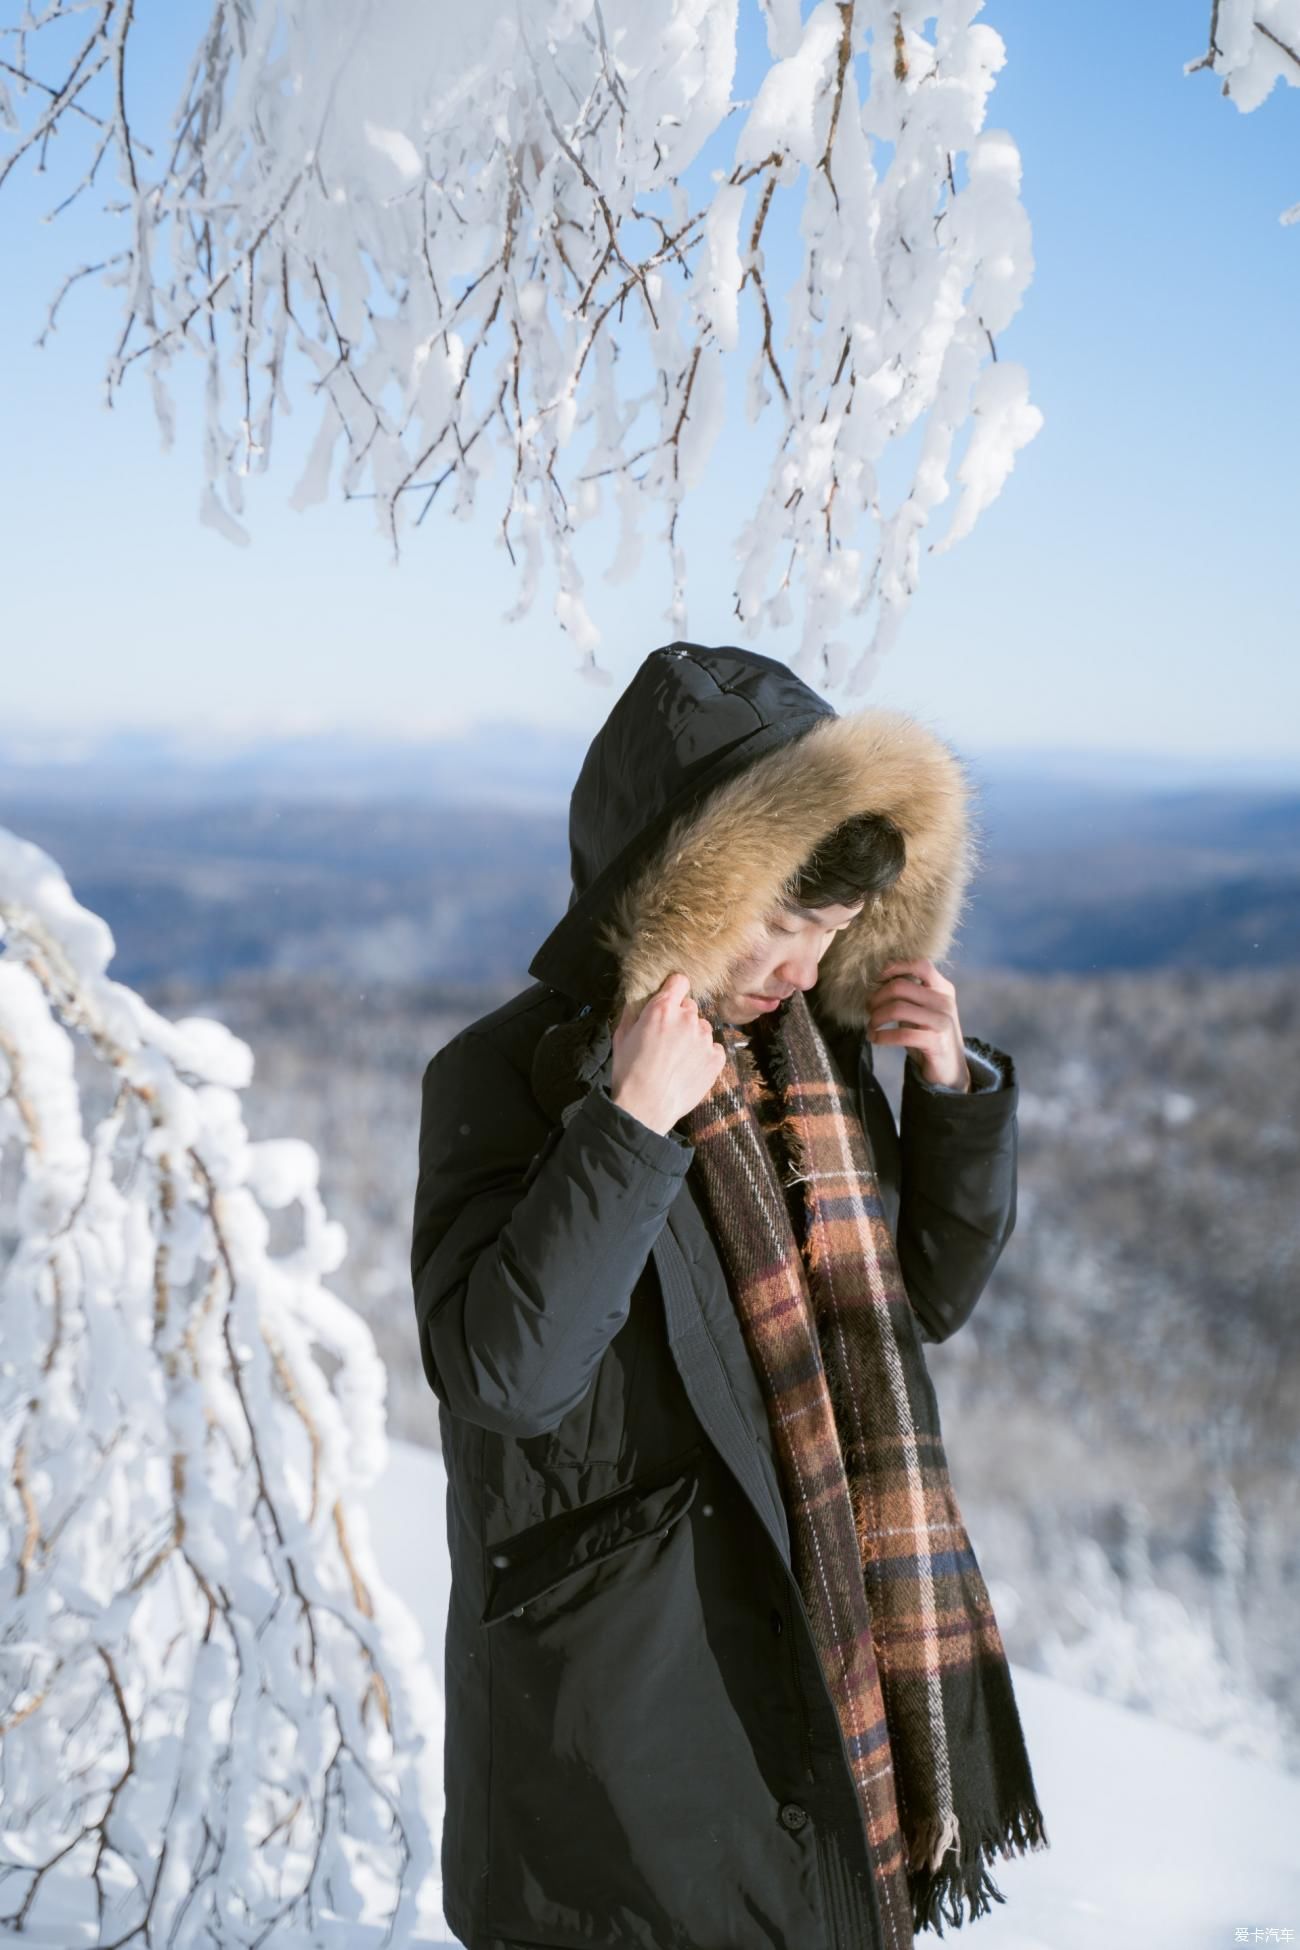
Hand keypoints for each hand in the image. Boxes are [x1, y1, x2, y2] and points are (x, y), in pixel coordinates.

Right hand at [610, 972, 728, 1134]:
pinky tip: (689, 1068)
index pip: (679, 981)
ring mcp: (704, 1038)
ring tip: (678, 1058)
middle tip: (668, 1039)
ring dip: (693, 1037)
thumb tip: (640, 998)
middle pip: (691, 1007)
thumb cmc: (629, 1071)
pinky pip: (714, 1048)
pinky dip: (705, 1055)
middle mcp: (688, 1018)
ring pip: (702, 1028)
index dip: (674, 990)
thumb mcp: (621, 1035)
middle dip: (681, 1018)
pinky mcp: (716, 1058)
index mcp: (662, 1008)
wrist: (646, 1107)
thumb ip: (634, 1011)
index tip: (670, 1001)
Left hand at [866, 958, 969, 1090]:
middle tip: (868, 1009)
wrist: (950, 1068)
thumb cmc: (930, 1035)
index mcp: (943, 989)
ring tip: (871, 1026)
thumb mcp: (924, 1010)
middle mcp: (944, 1002)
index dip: (896, 967)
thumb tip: (878, 981)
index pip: (921, 965)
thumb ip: (909, 995)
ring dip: (876, 1017)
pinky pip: (901, 1035)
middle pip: (900, 987)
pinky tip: (875, 1038)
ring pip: (897, 1008)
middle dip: (877, 997)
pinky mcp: (935, 1042)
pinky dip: (881, 1036)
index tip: (877, 978)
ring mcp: (942, 1022)